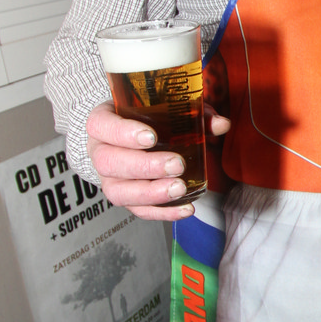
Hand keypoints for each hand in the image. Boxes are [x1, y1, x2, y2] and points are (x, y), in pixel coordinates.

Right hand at [86, 101, 230, 221]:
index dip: (123, 132)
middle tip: (176, 165)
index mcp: (102, 123)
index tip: (151, 137)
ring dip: (151, 193)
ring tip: (179, 189)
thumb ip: (191, 114)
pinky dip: (162, 212)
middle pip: (110, 163)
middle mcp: (99, 152)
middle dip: (145, 166)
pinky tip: (185, 208)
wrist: (127, 137)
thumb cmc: (143, 119)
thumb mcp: (162, 109)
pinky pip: (138, 210)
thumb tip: (221, 124)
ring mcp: (109, 179)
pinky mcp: (124, 198)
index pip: (101, 126)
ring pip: (118, 192)